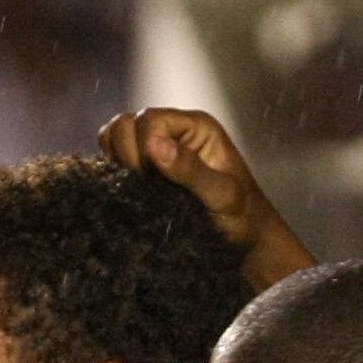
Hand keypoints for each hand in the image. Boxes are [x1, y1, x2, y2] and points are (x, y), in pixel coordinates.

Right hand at [102, 107, 314, 288]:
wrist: (245, 241)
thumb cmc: (242, 218)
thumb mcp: (222, 195)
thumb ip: (190, 170)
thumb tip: (155, 144)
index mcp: (196, 126)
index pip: (147, 120)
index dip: (142, 148)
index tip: (153, 179)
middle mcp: (175, 131)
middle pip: (126, 124)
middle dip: (127, 155)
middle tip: (146, 185)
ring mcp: (160, 149)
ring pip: (117, 139)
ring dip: (119, 163)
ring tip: (139, 189)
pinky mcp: (149, 169)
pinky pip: (116, 160)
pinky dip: (117, 173)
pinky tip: (134, 193)